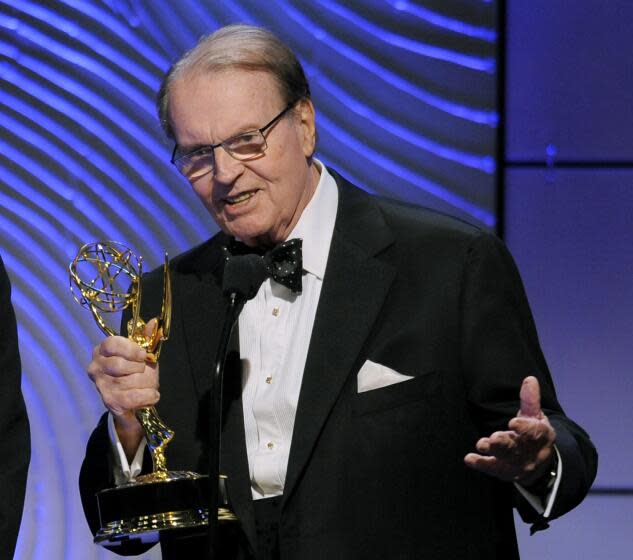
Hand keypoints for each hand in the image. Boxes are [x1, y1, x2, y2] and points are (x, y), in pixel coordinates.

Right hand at [86, 320, 159, 456]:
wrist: (132, 401)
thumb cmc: (136, 372)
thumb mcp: (141, 353)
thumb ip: (146, 338)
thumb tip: (154, 322)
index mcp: (102, 350)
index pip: (112, 344)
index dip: (131, 349)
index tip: (143, 355)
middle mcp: (96, 367)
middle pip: (119, 365)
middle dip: (140, 369)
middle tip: (145, 371)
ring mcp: (101, 385)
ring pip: (129, 381)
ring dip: (148, 383)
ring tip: (150, 384)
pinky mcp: (110, 401)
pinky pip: (133, 397)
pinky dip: (148, 396)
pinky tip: (151, 395)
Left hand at [464, 376, 555, 485]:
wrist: (538, 462)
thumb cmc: (533, 433)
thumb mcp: (534, 416)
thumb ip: (530, 400)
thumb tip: (529, 379)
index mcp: (542, 437)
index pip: (534, 433)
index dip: (524, 428)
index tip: (513, 422)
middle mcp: (531, 453)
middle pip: (518, 449)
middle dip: (505, 443)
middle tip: (494, 438)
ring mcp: (518, 464)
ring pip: (506, 459)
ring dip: (493, 452)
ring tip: (481, 444)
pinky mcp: (505, 471)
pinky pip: (493, 469)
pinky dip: (481, 464)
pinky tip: (469, 458)